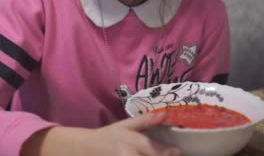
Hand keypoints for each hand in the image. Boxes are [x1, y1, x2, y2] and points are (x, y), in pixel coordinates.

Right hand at [22, 112, 179, 155]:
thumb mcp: (125, 125)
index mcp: (131, 140)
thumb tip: (166, 113)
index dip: (169, 152)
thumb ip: (146, 120)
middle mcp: (128, 155)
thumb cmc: (108, 135)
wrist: (86, 149)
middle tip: (172, 153)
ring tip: (160, 154)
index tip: (176, 151)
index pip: (154, 149)